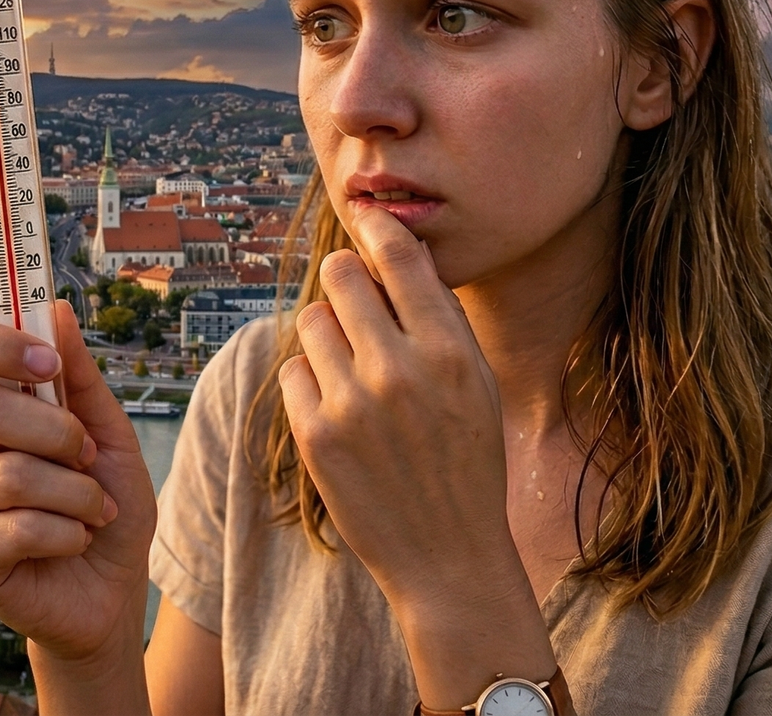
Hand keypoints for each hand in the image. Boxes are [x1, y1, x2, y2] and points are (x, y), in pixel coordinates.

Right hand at [0, 301, 157, 664]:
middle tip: (89, 457)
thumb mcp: (110, 433)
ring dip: (77, 494)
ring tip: (94, 512)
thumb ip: (81, 378)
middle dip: (57, 432)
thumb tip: (57, 309)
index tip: (48, 363)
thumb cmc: (104, 506)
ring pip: (10, 473)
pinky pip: (16, 528)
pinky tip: (72, 542)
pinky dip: (66, 533)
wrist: (109, 590)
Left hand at [278, 206, 552, 707]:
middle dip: (344, 280)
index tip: (366, 217)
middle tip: (353, 298)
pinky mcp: (314, 434)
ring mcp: (352, 403)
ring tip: (354, 370)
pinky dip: (310, 381)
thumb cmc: (465, 462)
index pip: (400, 257)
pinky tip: (339, 409)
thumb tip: (398, 253)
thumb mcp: (478, 385)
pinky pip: (294, 369)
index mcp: (451, 353)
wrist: (447, 556)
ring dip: (328, 335)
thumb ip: (439, 321)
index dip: (376, 227)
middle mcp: (400, 370)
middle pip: (341, 276)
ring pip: (312, 321)